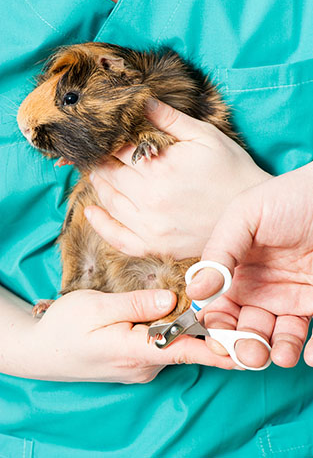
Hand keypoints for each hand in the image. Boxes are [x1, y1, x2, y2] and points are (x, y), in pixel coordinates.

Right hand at [22, 289, 235, 381]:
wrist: (43, 351)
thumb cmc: (66, 327)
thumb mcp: (96, 307)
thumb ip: (136, 304)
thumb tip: (171, 299)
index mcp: (135, 351)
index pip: (185, 351)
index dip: (217, 348)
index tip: (244, 346)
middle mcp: (144, 365)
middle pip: (184, 346)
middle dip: (206, 329)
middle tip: (228, 305)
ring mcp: (141, 366)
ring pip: (172, 345)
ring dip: (186, 328)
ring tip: (202, 303)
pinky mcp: (136, 362)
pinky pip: (161, 346)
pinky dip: (170, 331)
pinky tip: (170, 313)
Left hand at [85, 100, 269, 259]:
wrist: (250, 214)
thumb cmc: (231, 170)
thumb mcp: (205, 136)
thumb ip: (169, 118)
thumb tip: (140, 100)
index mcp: (161, 168)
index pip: (119, 149)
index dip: (108, 139)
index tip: (101, 133)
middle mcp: (150, 199)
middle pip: (110, 175)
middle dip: (99, 160)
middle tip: (93, 152)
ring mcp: (152, 227)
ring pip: (110, 202)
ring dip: (99, 185)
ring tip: (96, 173)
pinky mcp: (156, 246)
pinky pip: (118, 239)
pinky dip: (101, 225)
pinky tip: (91, 212)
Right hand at [187, 163, 312, 367]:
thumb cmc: (288, 199)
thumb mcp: (244, 217)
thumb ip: (219, 252)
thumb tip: (195, 291)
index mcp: (233, 271)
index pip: (217, 307)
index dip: (215, 326)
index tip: (218, 340)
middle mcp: (258, 288)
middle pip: (244, 328)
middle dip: (243, 346)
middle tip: (249, 353)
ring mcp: (289, 297)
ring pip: (276, 337)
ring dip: (274, 352)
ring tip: (279, 355)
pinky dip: (311, 350)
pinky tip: (310, 354)